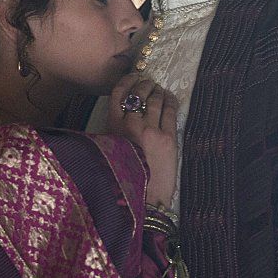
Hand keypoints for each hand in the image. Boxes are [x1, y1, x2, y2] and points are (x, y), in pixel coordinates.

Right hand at [108, 74, 177, 208]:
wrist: (141, 200)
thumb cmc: (122, 178)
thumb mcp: (107, 151)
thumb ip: (112, 132)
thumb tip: (121, 117)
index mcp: (111, 126)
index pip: (118, 93)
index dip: (127, 81)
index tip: (133, 77)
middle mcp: (130, 124)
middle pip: (139, 93)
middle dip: (145, 84)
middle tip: (149, 83)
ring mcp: (151, 129)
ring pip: (155, 100)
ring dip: (158, 91)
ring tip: (160, 89)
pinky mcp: (168, 138)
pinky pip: (170, 111)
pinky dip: (170, 101)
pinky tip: (170, 98)